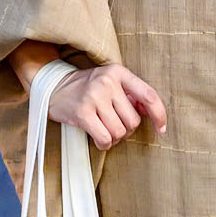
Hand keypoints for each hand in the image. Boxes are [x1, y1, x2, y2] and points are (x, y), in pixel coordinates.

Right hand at [46, 62, 166, 149]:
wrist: (54, 87)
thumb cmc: (88, 88)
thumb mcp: (111, 82)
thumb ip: (131, 94)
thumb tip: (151, 113)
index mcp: (119, 72)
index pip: (149, 95)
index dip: (159, 115)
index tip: (161, 129)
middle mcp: (108, 82)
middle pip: (133, 121)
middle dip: (126, 129)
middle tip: (113, 124)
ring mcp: (94, 96)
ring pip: (120, 132)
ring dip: (114, 137)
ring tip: (103, 129)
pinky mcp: (82, 113)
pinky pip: (105, 139)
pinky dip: (104, 144)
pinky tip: (98, 137)